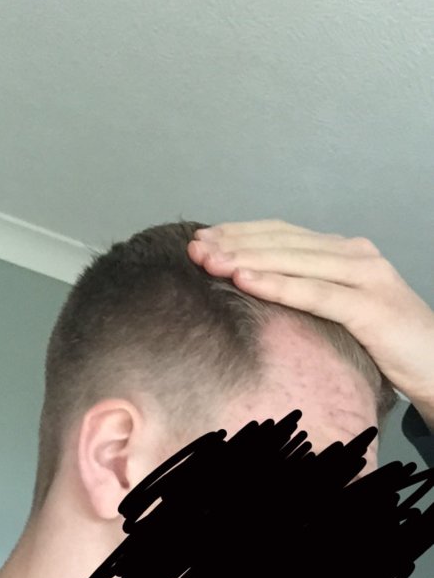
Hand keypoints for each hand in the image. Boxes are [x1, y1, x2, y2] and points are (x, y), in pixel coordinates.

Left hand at [187, 219, 433, 408]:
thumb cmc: (384, 344)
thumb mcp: (339, 310)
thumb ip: (307, 292)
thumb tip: (255, 291)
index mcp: (344, 251)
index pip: (282, 233)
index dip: (240, 233)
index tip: (202, 240)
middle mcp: (354, 254)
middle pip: (283, 241)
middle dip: (234, 243)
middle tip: (194, 248)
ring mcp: (365, 276)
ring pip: (294, 261)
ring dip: (247, 259)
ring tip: (209, 261)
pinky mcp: (370, 307)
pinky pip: (315, 293)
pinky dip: (278, 285)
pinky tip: (245, 281)